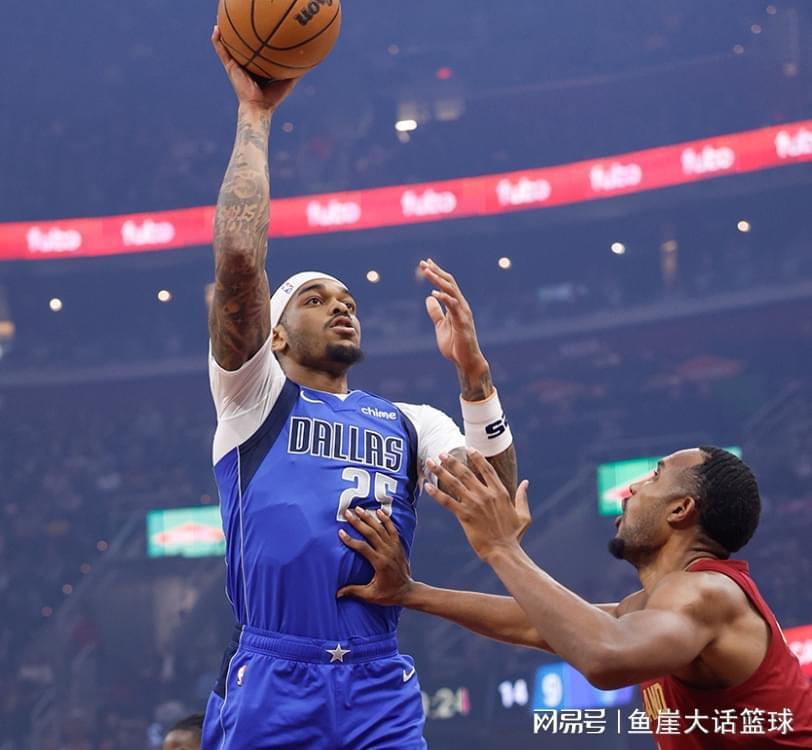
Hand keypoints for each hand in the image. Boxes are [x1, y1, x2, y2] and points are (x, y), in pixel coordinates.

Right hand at [212, 26, 296, 111]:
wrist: (259, 108)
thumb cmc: (273, 98)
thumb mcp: (288, 81)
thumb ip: (296, 70)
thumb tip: (311, 60)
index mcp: (258, 67)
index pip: (257, 50)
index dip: (257, 39)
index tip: (260, 27)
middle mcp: (246, 64)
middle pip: (242, 45)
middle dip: (239, 33)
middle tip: (240, 19)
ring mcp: (236, 65)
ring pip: (229, 45)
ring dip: (225, 32)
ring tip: (221, 18)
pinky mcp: (230, 67)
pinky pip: (222, 51)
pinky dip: (217, 41)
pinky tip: (216, 29)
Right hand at [336, 508, 414, 605]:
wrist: (407, 591)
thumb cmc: (388, 594)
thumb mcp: (370, 595)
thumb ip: (354, 591)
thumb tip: (337, 593)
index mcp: (379, 563)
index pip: (363, 548)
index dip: (351, 540)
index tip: (340, 532)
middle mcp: (387, 552)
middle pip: (371, 533)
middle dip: (358, 522)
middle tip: (347, 513)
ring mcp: (394, 547)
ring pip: (380, 528)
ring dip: (369, 517)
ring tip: (358, 508)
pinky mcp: (398, 545)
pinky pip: (392, 529)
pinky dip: (386, 520)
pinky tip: (379, 512)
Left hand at [421, 259, 487, 377]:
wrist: (465, 360)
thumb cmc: (455, 344)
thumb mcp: (440, 325)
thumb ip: (435, 312)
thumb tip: (429, 298)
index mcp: (456, 305)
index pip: (446, 284)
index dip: (436, 273)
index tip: (426, 263)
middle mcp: (461, 305)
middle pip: (449, 283)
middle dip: (436, 272)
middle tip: (423, 263)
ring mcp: (463, 313)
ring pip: (451, 291)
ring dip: (437, 280)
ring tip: (426, 272)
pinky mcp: (463, 322)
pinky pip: (453, 306)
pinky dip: (444, 298)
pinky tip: (434, 293)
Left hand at [426, 450, 530, 561]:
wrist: (503, 551)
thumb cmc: (514, 535)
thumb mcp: (524, 515)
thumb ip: (523, 497)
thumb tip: (526, 483)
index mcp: (500, 492)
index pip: (487, 469)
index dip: (477, 457)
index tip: (468, 448)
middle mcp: (485, 495)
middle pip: (466, 472)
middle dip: (452, 461)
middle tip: (442, 453)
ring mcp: (474, 504)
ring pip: (453, 483)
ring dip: (440, 471)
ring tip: (430, 462)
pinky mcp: (464, 516)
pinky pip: (447, 501)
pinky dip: (436, 493)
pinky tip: (428, 486)